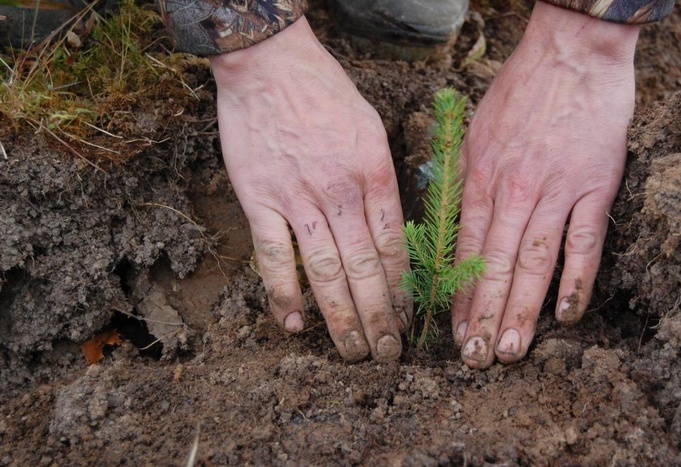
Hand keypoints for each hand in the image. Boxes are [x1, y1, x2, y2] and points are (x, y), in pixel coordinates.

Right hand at [209, 17, 409, 361]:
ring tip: (353, 352)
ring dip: (341, 317)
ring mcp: (299, 199)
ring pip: (325, 271)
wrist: (269, 65)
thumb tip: (386, 227)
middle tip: (387, 353)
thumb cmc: (324, 92)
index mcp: (375, 174)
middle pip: (366, 268)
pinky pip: (273, 257)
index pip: (395, 246)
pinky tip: (293, 325)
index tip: (409, 319)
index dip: (404, 289)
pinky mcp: (259, 200)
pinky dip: (283, 294)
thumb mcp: (371, 129)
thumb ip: (379, 180)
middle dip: (380, 316)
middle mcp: (341, 193)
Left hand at [452, 1, 640, 367]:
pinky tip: (566, 314)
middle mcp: (514, 191)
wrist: (569, 53)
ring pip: (535, 262)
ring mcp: (556, 190)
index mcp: (481, 180)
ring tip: (510, 350)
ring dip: (522, 310)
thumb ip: (467, 183)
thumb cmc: (518, 94)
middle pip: (497, 266)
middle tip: (475, 359)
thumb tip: (456, 228)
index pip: (467, 252)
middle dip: (484, 316)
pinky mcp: (595, 186)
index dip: (460, 295)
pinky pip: (585, 241)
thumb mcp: (474, 136)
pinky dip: (576, 280)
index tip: (454, 331)